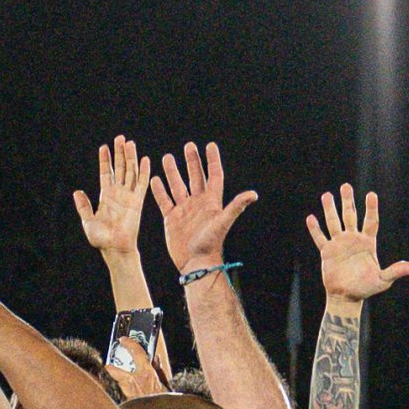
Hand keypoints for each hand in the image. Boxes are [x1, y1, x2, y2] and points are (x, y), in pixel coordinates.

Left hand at [72, 136, 150, 258]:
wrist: (114, 248)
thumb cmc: (101, 238)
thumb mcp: (88, 220)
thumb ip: (84, 206)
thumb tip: (77, 192)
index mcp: (106, 196)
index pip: (106, 173)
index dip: (105, 160)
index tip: (104, 147)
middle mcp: (118, 193)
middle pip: (120, 168)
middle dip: (120, 153)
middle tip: (120, 138)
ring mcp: (129, 196)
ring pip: (131, 172)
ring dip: (131, 157)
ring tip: (130, 143)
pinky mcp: (137, 202)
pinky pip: (141, 184)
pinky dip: (144, 171)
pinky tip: (145, 159)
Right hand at [151, 142, 257, 274]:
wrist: (195, 262)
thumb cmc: (211, 244)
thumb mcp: (223, 222)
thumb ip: (236, 206)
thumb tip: (253, 194)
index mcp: (211, 201)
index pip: (213, 175)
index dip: (212, 160)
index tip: (210, 145)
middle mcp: (198, 203)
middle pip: (195, 176)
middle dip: (192, 161)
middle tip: (188, 146)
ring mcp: (184, 210)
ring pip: (177, 186)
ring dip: (173, 172)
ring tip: (166, 157)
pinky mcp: (172, 219)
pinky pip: (164, 201)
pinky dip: (159, 190)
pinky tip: (155, 179)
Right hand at [306, 184, 408, 304]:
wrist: (347, 296)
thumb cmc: (366, 288)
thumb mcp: (382, 280)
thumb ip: (395, 271)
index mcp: (367, 243)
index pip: (370, 221)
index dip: (371, 208)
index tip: (371, 194)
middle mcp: (353, 240)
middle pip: (350, 216)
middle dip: (348, 201)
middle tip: (346, 186)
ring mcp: (339, 244)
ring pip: (334, 223)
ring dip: (330, 209)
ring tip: (327, 195)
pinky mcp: (327, 252)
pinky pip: (320, 238)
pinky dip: (315, 229)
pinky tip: (311, 218)